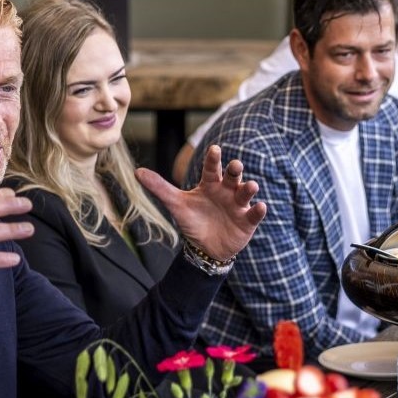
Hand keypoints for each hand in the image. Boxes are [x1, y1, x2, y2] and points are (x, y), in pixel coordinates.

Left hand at [136, 144, 265, 262]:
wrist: (205, 247)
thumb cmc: (193, 220)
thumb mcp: (176, 204)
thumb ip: (159, 187)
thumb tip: (137, 171)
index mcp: (210, 184)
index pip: (211, 168)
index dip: (213, 159)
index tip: (214, 149)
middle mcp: (226, 191)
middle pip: (232, 176)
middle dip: (234, 170)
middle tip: (235, 165)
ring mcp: (238, 205)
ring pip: (246, 193)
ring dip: (249, 188)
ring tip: (250, 186)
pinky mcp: (247, 221)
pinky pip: (254, 214)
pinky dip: (258, 210)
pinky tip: (260, 206)